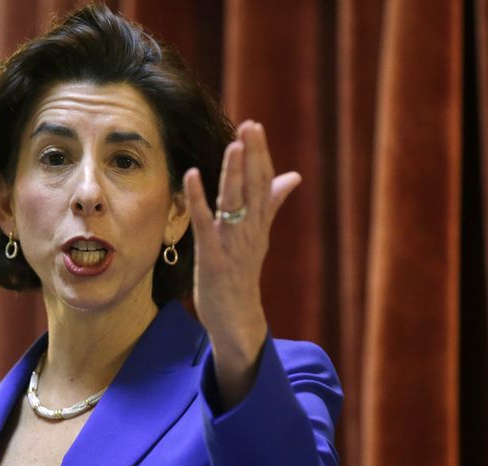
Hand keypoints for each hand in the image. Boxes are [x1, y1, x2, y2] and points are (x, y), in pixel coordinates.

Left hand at [184, 121, 300, 408]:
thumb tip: (294, 176)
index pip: (264, 183)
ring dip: (234, 174)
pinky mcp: (212, 257)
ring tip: (234, 145)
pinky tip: (193, 174)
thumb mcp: (259, 235)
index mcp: (260, 224)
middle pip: (254, 188)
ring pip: (235, 203)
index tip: (255, 127)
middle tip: (250, 126)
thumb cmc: (242, 274)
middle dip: (252, 157)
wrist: (237, 317)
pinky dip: (198, 198)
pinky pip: (205, 223)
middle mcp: (250, 231)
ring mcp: (232, 244)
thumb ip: (272, 204)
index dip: (260, 155)